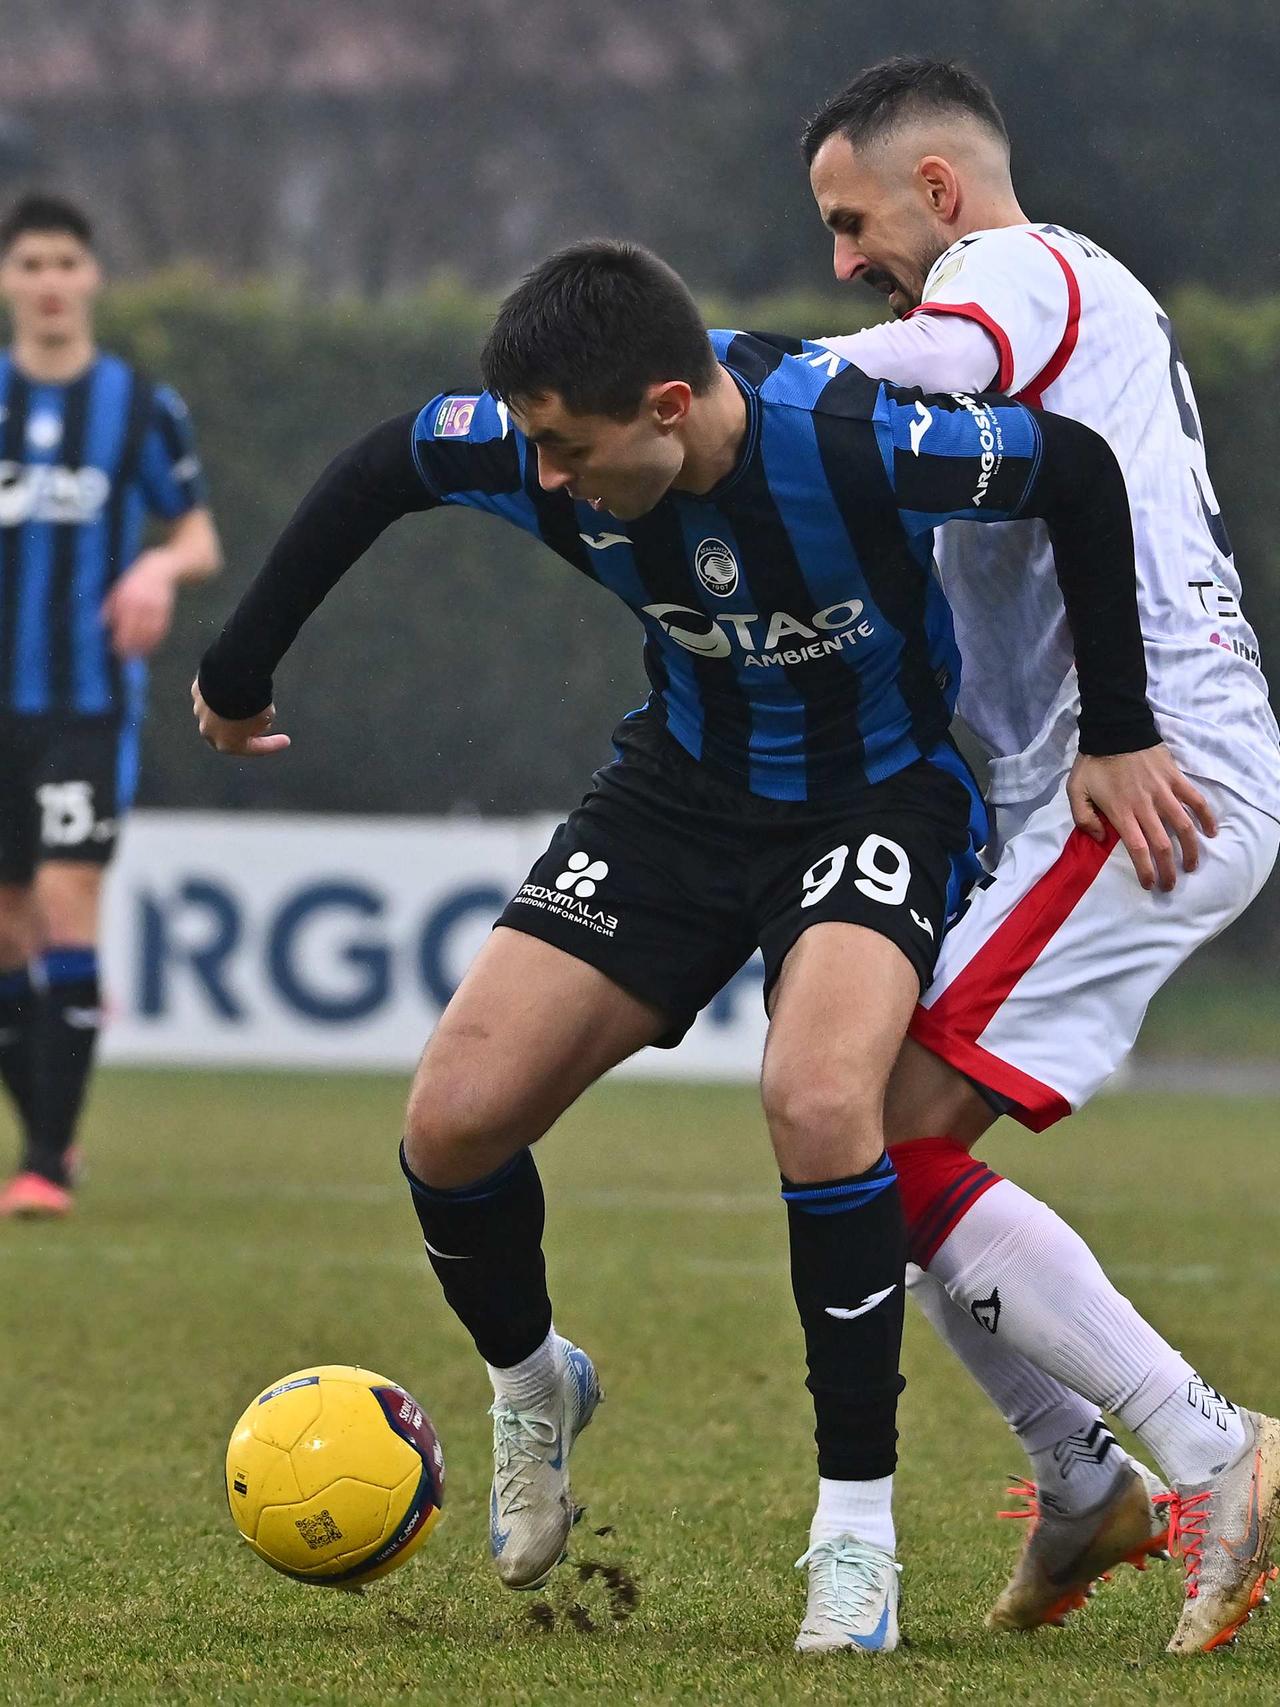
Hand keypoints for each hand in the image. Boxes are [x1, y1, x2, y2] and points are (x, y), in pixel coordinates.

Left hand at [102, 550, 179, 656]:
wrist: (161, 568)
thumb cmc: (134, 580)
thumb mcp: (118, 589)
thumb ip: (109, 606)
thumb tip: (100, 624)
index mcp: (126, 598)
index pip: (121, 625)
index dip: (119, 640)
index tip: (114, 650)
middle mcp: (141, 603)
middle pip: (136, 632)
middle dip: (130, 647)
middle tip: (125, 658)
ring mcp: (155, 607)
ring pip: (149, 633)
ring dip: (143, 647)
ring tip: (137, 655)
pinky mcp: (166, 610)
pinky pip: (161, 630)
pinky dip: (155, 641)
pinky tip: (150, 648)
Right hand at [191, 678, 290, 755]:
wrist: (231, 676)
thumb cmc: (250, 701)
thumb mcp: (266, 717)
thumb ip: (261, 723)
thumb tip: (255, 720)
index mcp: (226, 745)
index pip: (254, 748)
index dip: (272, 744)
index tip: (286, 740)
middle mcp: (209, 731)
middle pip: (230, 734)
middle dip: (244, 731)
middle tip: (259, 726)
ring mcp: (200, 711)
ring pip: (218, 714)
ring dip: (231, 711)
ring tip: (248, 702)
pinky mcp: (197, 693)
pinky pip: (212, 696)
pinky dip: (222, 694)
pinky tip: (235, 687)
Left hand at [1067, 744, 1215, 892]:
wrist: (1114, 728)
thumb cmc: (1093, 762)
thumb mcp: (1075, 790)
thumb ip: (1083, 817)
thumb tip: (1099, 837)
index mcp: (1121, 811)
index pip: (1138, 848)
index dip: (1146, 870)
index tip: (1150, 884)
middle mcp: (1145, 806)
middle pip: (1163, 844)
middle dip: (1168, 869)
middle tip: (1170, 884)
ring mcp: (1164, 792)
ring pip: (1183, 826)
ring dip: (1191, 849)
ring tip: (1192, 865)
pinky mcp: (1176, 778)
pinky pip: (1196, 800)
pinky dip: (1206, 817)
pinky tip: (1211, 832)